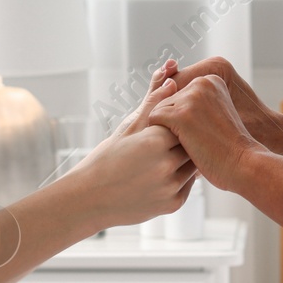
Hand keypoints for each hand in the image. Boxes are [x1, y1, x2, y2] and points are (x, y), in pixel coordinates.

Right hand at [69, 65, 197, 226]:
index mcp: (154, 141)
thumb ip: (153, 103)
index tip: (165, 123)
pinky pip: (188, 184)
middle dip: (183, 138)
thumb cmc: (105, 159)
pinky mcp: (174, 204)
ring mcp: (171, 187)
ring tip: (163, 158)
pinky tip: (161, 175)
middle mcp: (166, 165)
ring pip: (193, 163)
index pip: (181, 120)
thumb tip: (172, 79)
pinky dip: (180, 177)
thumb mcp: (127, 127)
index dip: (174, 120)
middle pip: (190, 141)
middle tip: (168, 140)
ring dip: (184, 158)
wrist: (90, 199)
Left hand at [168, 56, 282, 154]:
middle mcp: (202, 82)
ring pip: (158, 109)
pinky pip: (153, 119)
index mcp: (212, 80)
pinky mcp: (181, 113)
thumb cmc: (228, 146)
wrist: (244, 163)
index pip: (178, 92)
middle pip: (166, 99)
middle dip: (172, 121)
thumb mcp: (213, 114)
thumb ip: (194, 102)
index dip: (182, 116)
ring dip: (166, 129)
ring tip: (187, 144)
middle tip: (193, 139)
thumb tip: (162, 89)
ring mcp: (191, 97)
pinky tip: (178, 146)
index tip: (199, 130)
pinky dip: (158, 135)